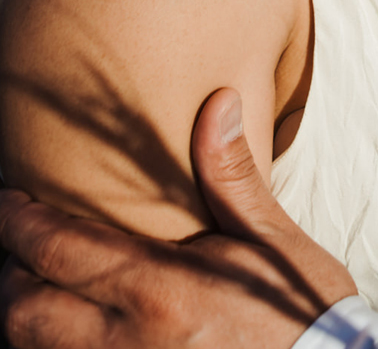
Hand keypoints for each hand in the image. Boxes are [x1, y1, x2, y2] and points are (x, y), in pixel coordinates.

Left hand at [0, 89, 355, 348]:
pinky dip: (47, 344)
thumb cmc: (299, 305)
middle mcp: (127, 336)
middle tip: (17, 244)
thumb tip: (218, 103)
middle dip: (11, 271)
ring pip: (30, 344)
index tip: (7, 198)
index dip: (17, 220)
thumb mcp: (272, 237)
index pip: (57, 248)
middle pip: (23, 307)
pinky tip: (64, 326)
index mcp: (160, 286)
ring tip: (32, 283)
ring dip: (21, 314)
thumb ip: (231, 176)